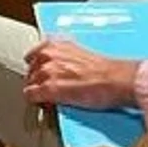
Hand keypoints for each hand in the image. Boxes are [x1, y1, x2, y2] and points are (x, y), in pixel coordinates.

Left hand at [24, 39, 140, 108]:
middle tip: (50, 88)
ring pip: (30, 83)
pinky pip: (31, 95)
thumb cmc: (108, 70)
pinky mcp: (48, 88)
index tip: (43, 75)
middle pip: (30, 70)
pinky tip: (45, 103)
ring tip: (51, 97)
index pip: (33, 55)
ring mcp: (46, 71)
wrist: (117, 80)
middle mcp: (47, 54)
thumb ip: (65, 56)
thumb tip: (60, 66)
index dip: (39, 68)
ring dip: (38, 90)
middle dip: (38, 79)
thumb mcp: (81, 54)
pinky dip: (36, 100)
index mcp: (56, 44)